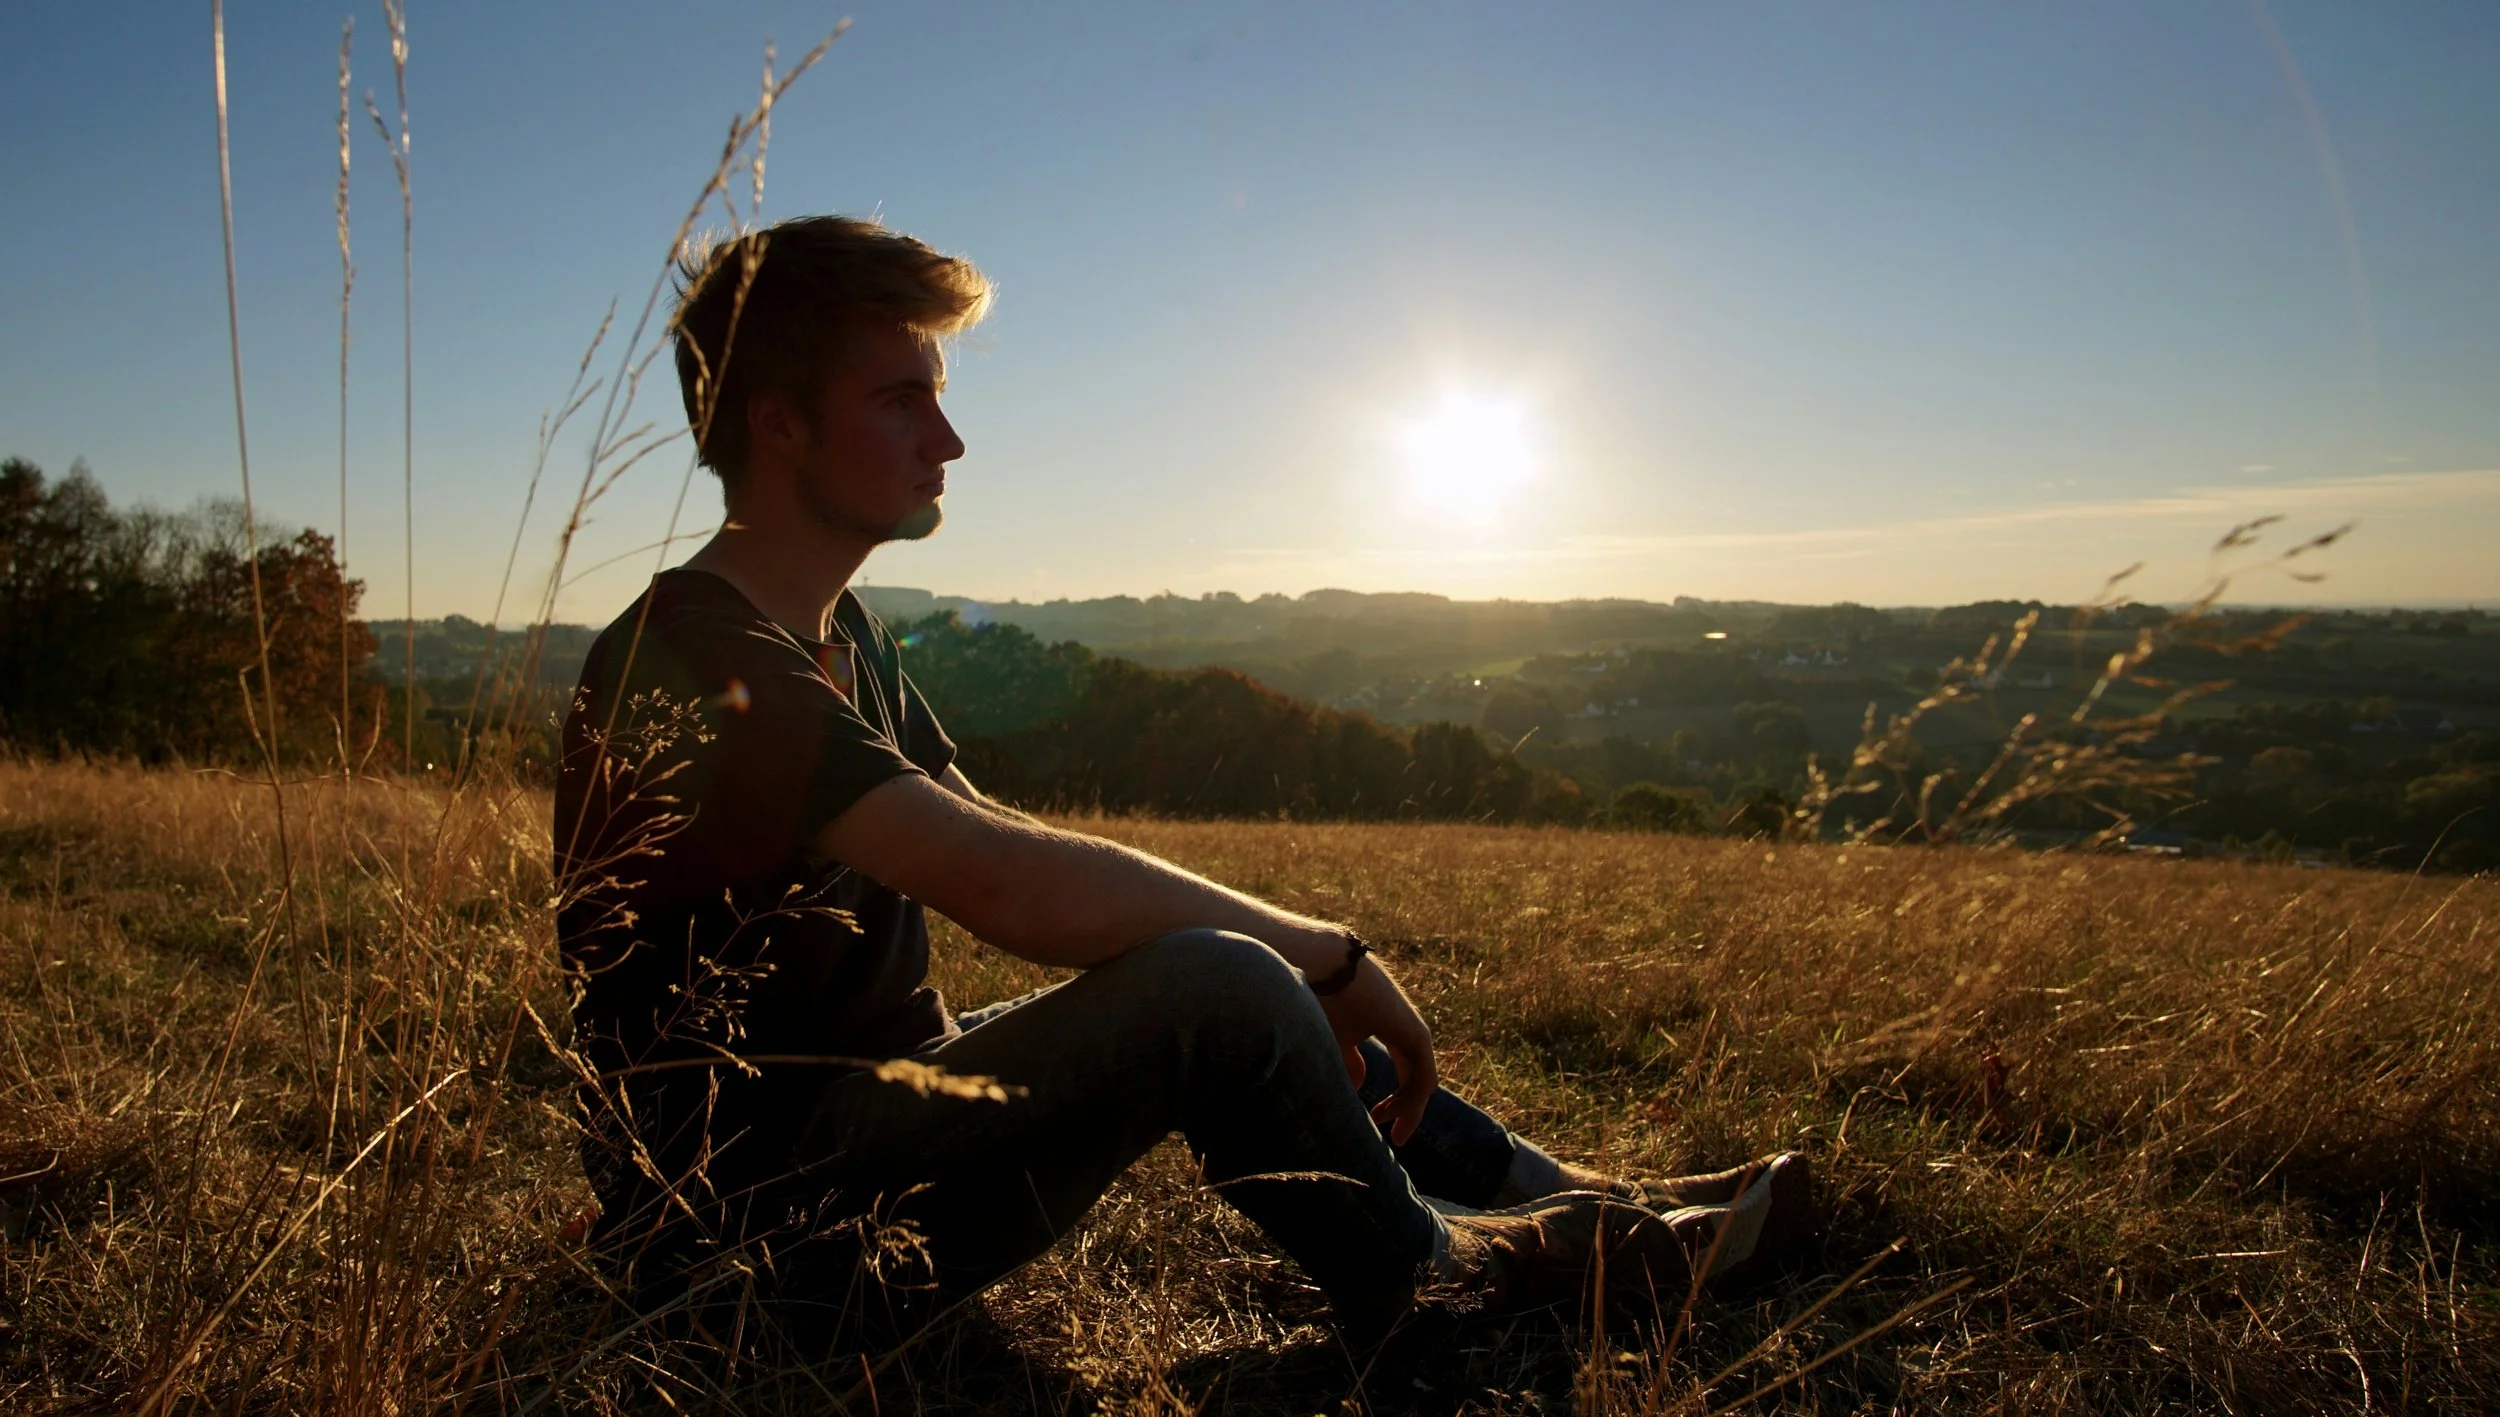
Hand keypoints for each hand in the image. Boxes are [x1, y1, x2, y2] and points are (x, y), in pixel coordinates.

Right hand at [1306, 935, 1437, 1146]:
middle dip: (1406, 1110)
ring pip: (1422, 1081)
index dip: (1396, 1101)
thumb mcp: (1334, 1040)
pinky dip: (1412, 1099)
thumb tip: (1361, 1085)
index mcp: (1390, 1029)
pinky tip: (1392, 1112)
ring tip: (1387, 1127)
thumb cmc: (1323, 998)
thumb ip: (1349, 1062)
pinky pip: (1423, 1076)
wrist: (1324, 966)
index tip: (1376, 1121)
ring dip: (1408, 1109)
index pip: (1405, 1072)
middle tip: (1394, 1138)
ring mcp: (1413, 1030)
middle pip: (1417, 1079)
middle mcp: (1406, 1030)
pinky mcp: (1415, 1034)